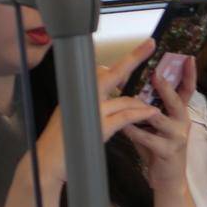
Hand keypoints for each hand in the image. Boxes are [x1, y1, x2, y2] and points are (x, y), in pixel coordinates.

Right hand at [30, 39, 163, 188]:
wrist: (48, 162)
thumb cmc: (63, 141)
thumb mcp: (78, 116)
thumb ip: (93, 104)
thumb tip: (109, 93)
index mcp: (79, 92)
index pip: (101, 72)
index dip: (120, 65)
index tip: (136, 50)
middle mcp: (83, 97)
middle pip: (112, 73)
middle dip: (133, 58)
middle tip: (151, 44)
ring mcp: (91, 111)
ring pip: (123, 99)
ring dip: (142, 102)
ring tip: (157, 104)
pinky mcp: (98, 127)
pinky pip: (124, 117)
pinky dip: (139, 114)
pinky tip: (151, 112)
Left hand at [121, 51, 198, 192]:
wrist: (167, 178)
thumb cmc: (157, 147)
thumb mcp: (155, 124)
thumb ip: (147, 107)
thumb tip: (128, 83)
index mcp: (180, 113)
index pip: (187, 89)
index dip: (189, 74)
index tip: (189, 57)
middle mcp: (183, 122)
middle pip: (177, 100)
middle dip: (165, 87)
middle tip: (155, 74)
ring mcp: (177, 137)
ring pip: (158, 118)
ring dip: (142, 110)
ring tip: (128, 101)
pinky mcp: (168, 151)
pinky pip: (147, 138)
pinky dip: (133, 131)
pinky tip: (123, 128)